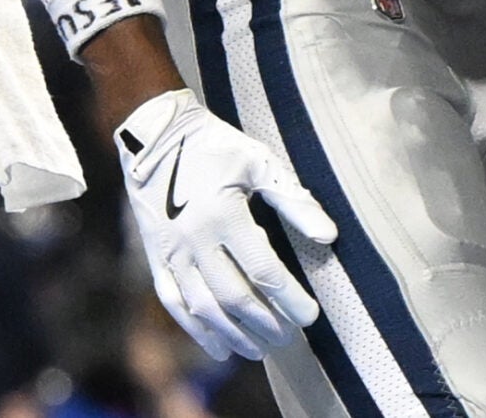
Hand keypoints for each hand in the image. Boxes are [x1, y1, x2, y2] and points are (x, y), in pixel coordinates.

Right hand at [116, 88, 337, 360]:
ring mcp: (172, 252)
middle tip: (290, 337)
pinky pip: (175, 303)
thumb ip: (294, 201)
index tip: (311, 316)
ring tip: (261, 349)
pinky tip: (219, 348)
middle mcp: (195, 239)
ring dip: (235, 334)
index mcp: (224, 214)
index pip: (264, 271)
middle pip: (235, 296)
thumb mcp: (260, 163)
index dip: (289, 299)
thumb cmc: (216, 147)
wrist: (157, 136)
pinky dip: (196, 330)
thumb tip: (329, 237)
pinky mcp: (156, 257)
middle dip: (266, 323)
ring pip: (205, 308)